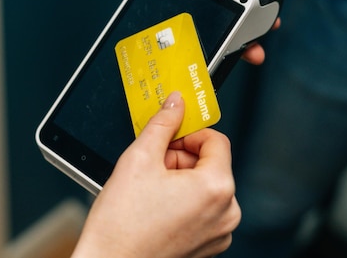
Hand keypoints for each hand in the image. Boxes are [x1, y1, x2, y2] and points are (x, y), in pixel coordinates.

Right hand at [71, 92, 240, 257]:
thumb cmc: (121, 225)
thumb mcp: (138, 158)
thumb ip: (163, 123)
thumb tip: (176, 103)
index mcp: (216, 188)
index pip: (215, 140)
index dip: (188, 132)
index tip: (169, 135)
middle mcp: (226, 212)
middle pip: (209, 163)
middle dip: (180, 157)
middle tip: (150, 164)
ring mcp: (218, 233)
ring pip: (204, 186)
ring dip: (179, 179)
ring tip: (149, 189)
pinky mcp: (208, 246)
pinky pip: (201, 209)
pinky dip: (182, 201)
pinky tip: (155, 207)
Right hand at [126, 0, 275, 64]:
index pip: (161, 14)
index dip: (188, 35)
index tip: (216, 44)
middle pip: (185, 23)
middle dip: (217, 39)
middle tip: (246, 50)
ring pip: (203, 19)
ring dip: (231, 32)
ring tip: (255, 45)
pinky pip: (215, 6)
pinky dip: (235, 15)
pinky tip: (256, 26)